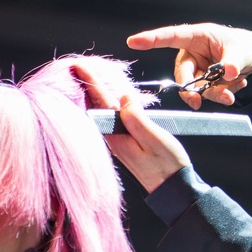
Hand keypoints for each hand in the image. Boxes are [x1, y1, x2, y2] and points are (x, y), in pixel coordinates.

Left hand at [73, 69, 191, 194]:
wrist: (172, 187)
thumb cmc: (166, 164)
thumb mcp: (154, 137)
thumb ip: (135, 116)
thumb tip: (123, 96)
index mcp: (116, 135)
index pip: (100, 102)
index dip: (90, 80)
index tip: (78, 64)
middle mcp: (112, 138)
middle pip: (96, 106)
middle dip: (88, 85)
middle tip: (80, 65)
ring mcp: (117, 141)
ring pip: (103, 112)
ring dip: (96, 94)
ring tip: (90, 76)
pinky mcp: (125, 143)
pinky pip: (111, 118)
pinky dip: (107, 104)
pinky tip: (108, 98)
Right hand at [127, 23, 251, 109]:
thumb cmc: (244, 46)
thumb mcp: (241, 51)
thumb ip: (233, 62)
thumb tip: (227, 71)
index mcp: (197, 37)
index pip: (171, 36)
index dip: (152, 39)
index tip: (133, 41)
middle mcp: (193, 54)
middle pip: (182, 74)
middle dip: (191, 88)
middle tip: (198, 100)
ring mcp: (198, 70)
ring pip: (196, 88)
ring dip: (213, 94)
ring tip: (231, 94)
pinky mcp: (205, 83)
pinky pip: (208, 93)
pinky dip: (223, 93)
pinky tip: (237, 85)